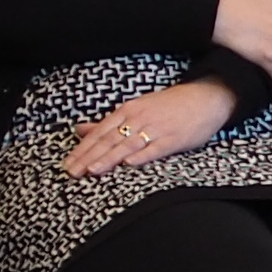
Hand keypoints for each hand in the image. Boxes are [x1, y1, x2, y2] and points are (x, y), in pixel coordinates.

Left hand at [63, 79, 238, 178]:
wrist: (204, 98)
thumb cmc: (166, 107)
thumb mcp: (134, 110)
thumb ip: (106, 124)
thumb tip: (78, 130)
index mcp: (126, 112)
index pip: (98, 133)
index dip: (81, 149)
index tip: (66, 164)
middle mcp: (137, 119)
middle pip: (108, 140)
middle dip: (88, 157)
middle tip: (71, 173)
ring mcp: (155, 129)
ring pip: (127, 145)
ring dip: (108, 158)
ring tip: (91, 170)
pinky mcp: (174, 138)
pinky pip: (155, 148)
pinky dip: (142, 156)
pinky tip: (129, 164)